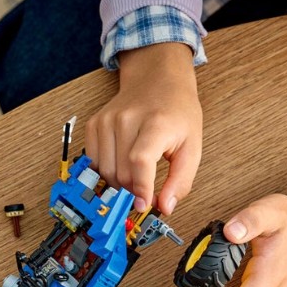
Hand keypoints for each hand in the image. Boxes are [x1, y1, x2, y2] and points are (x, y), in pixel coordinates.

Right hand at [85, 42, 201, 213]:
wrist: (158, 79)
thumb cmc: (177, 111)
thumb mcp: (192, 146)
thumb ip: (180, 180)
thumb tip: (165, 207)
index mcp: (156, 123)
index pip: (140, 161)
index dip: (140, 188)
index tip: (144, 204)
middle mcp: (127, 119)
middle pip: (121, 172)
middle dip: (134, 189)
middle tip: (147, 188)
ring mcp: (107, 120)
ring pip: (105, 171)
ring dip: (120, 182)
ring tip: (136, 175)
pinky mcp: (95, 123)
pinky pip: (94, 161)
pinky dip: (107, 170)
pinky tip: (121, 163)